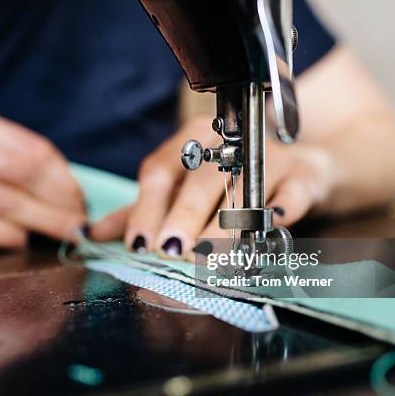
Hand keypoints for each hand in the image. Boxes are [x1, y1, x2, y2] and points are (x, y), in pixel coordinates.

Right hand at [0, 103, 85, 248]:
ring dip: (39, 221)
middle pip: (19, 173)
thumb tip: (74, 198)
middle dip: (56, 203)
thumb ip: (21, 168)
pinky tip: (21, 242)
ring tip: (62, 237)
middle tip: (79, 228)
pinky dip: (2, 234)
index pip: (31, 150)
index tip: (83, 205)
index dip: (64, 181)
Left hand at [92, 114, 334, 259]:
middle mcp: (227, 144)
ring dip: (227, 222)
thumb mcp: (180, 189)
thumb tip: (91, 233)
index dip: (148, 206)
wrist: (294, 168)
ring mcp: (268, 157)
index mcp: (190, 141)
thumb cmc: (226, 180)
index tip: (138, 243)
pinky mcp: (303, 175)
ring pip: (246, 187)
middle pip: (202, 178)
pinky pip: (295, 191)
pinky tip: (273, 223)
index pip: (162, 170)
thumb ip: (140, 209)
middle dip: (184, 216)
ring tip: (210, 254)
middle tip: (171, 250)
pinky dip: (285, 207)